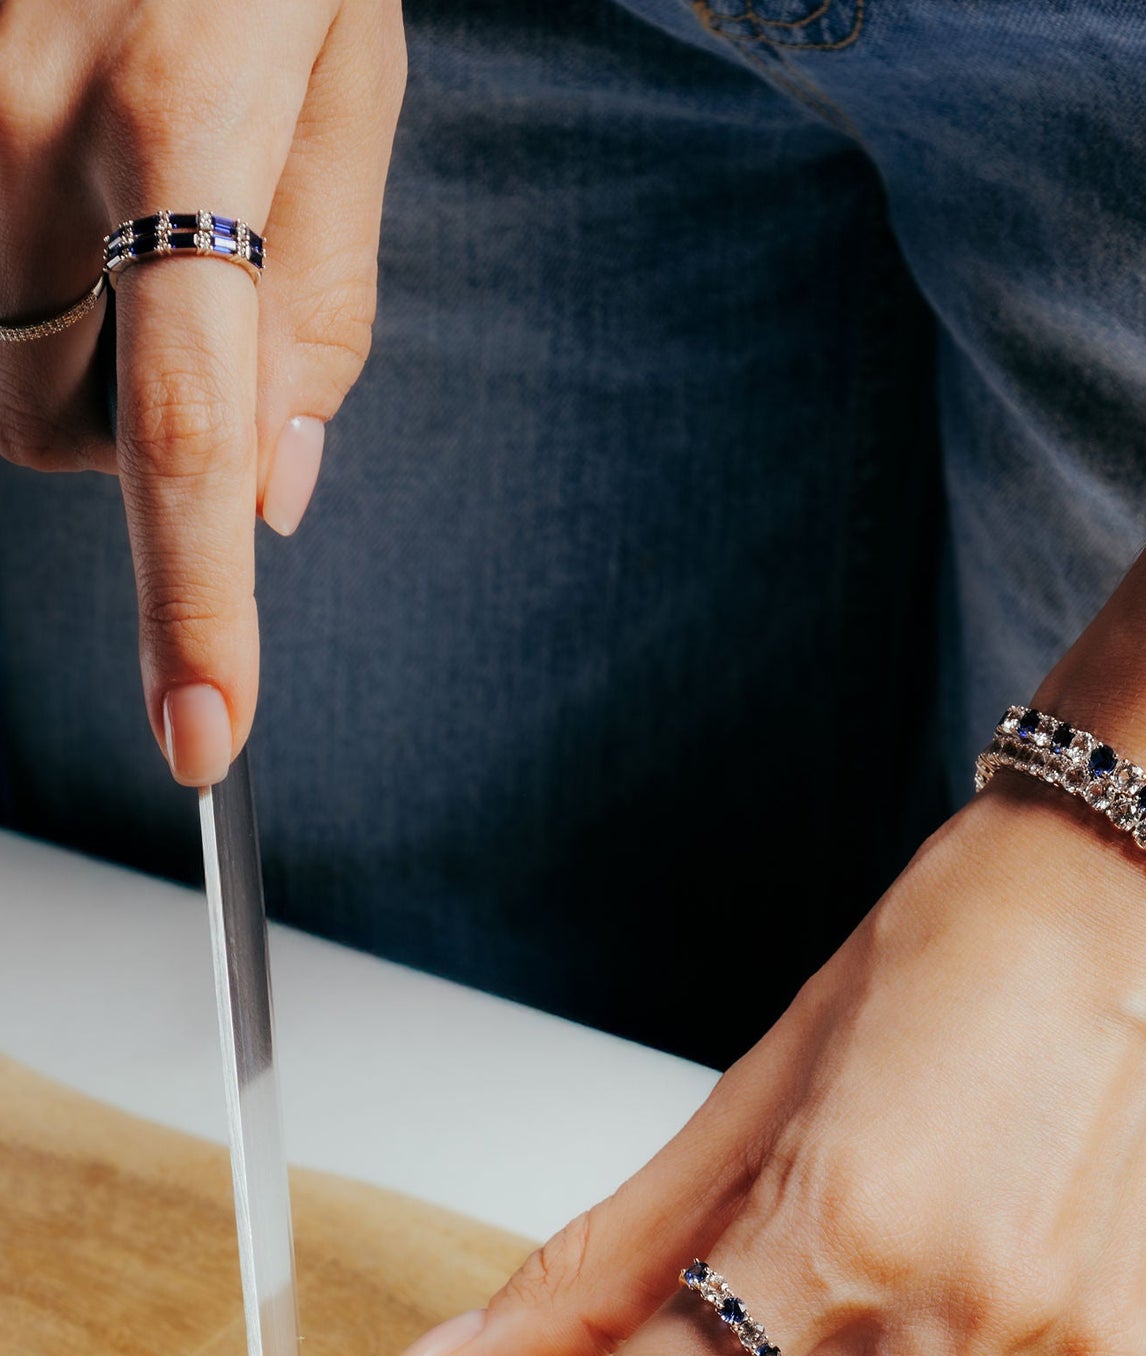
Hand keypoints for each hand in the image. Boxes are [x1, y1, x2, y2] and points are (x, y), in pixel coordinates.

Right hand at [0, 0, 405, 782]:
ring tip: (112, 209)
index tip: (203, 734)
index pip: (192, 431)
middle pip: (52, 428)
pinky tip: (39, 201)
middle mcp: (25, 122)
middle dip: (126, 424)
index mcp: (191, 124)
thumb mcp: (354, 72)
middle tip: (182, 290)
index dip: (196, 605)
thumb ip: (327, 294)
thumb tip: (283, 493)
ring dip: (54, 354)